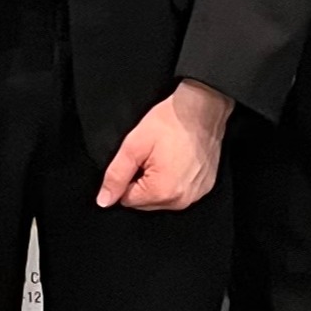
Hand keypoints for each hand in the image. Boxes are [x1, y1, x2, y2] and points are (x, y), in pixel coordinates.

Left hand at [97, 80, 232, 211]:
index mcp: (161, 192)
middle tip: (152, 155)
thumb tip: (104, 201)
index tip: (139, 158)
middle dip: (144, 181)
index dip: (128, 177)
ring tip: (166, 156)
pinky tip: (179, 160)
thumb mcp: (134, 145)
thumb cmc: (170, 122)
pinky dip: (176, 180)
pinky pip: (181, 192)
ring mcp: (196, 195)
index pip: (128, 199)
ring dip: (160, 182)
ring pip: (163, 198)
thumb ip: (116, 175)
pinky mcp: (205, 187)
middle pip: (146, 202)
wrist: (203, 108)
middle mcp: (181, 201)